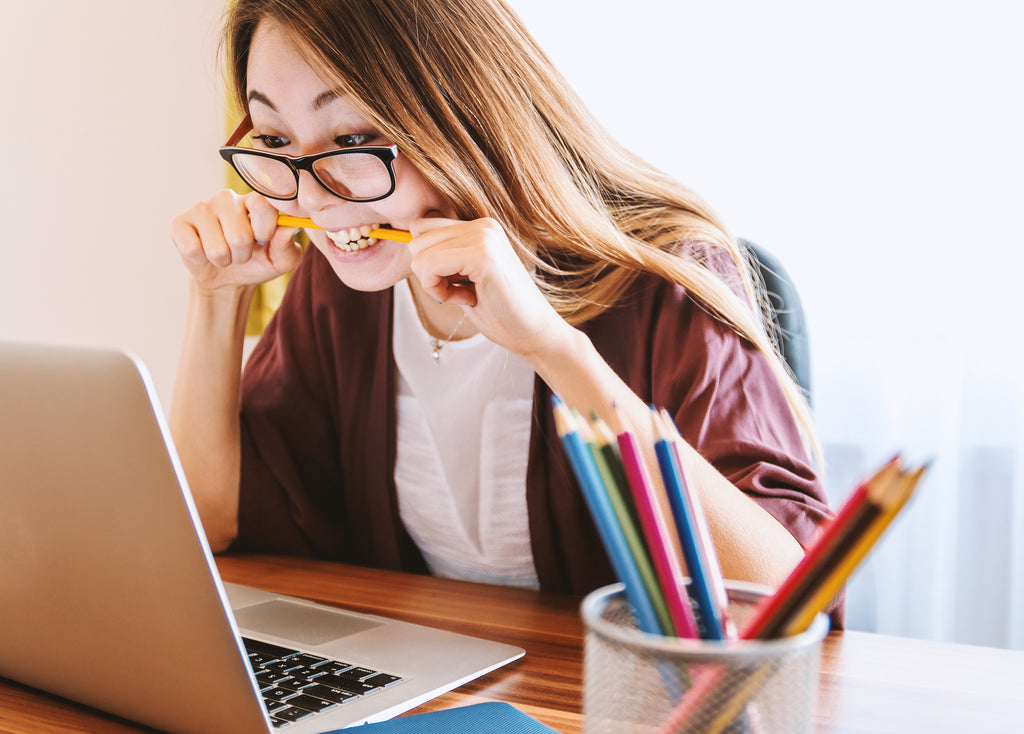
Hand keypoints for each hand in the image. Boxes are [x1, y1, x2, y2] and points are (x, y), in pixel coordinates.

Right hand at [171, 189, 302, 292]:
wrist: (227, 279)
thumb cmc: (257, 262)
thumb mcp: (280, 260)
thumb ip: (288, 246)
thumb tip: (289, 228)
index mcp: (254, 200)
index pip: (263, 205)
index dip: (265, 230)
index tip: (264, 240)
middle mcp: (227, 198)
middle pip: (239, 235)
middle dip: (243, 255)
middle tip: (241, 252)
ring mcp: (201, 207)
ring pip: (217, 248)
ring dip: (224, 260)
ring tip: (224, 254)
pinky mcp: (179, 222)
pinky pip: (192, 250)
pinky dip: (202, 261)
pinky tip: (203, 252)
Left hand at [407, 216, 571, 359]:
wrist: (534, 333)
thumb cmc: (499, 312)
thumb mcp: (464, 277)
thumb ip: (443, 258)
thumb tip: (409, 243)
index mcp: (480, 227)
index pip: (422, 228)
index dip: (427, 261)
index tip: (453, 283)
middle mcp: (482, 225)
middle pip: (416, 238)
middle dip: (428, 272)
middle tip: (458, 292)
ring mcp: (484, 236)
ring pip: (419, 252)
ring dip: (433, 283)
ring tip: (464, 295)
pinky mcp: (483, 255)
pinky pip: (429, 265)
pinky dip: (438, 290)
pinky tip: (466, 299)